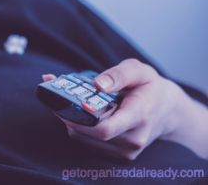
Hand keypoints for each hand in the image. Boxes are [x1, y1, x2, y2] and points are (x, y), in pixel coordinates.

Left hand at [43, 59, 207, 159]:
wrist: (167, 111)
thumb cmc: (150, 88)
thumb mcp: (139, 71)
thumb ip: (119, 74)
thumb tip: (97, 84)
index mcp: (139, 116)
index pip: (106, 129)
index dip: (82, 120)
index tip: (69, 104)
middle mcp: (133, 138)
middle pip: (89, 134)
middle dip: (69, 114)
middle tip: (57, 95)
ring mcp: (126, 150)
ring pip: (84, 139)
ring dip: (70, 120)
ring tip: (68, 102)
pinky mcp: (118, 155)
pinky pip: (88, 142)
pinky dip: (78, 127)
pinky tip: (79, 113)